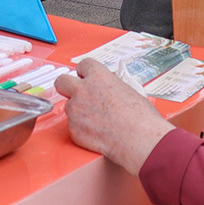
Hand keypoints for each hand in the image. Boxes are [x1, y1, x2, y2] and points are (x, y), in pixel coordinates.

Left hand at [55, 59, 173, 173]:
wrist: (139, 139)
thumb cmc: (141, 117)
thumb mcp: (129, 90)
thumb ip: (111, 86)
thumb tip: (108, 87)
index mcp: (98, 76)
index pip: (82, 65)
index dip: (85, 73)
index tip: (87, 79)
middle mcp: (82, 90)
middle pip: (61, 81)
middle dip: (67, 87)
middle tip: (76, 94)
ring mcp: (75, 110)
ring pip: (68, 107)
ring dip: (78, 112)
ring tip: (97, 121)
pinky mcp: (73, 129)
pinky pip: (73, 126)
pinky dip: (82, 130)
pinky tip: (97, 133)